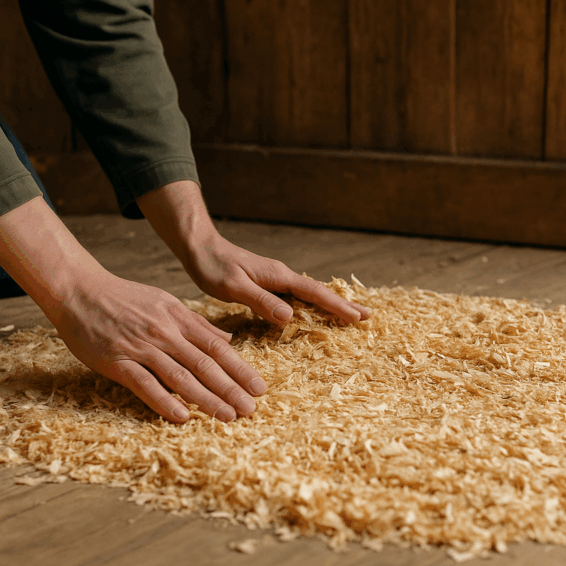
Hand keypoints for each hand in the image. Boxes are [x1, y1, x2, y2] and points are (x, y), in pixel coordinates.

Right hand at [53, 272, 264, 423]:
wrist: (79, 290)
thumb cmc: (123, 298)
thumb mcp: (166, 302)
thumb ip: (197, 324)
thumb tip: (228, 338)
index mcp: (179, 319)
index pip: (217, 348)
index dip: (240, 369)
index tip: (259, 387)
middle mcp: (165, 333)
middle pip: (205, 364)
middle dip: (231, 388)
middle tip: (251, 409)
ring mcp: (141, 348)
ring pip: (181, 377)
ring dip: (206, 399)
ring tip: (227, 416)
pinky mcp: (117, 362)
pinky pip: (145, 384)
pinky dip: (164, 401)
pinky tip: (183, 416)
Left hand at [137, 180, 371, 325]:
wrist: (198, 247)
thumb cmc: (212, 266)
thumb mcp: (234, 287)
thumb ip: (261, 301)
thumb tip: (291, 318)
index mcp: (278, 276)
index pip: (314, 293)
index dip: (336, 306)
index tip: (357, 317)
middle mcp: (281, 276)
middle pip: (318, 293)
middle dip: (342, 305)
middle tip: (367, 317)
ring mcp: (275, 280)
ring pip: (309, 295)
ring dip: (329, 306)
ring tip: (349, 316)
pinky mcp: (266, 284)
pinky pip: (295, 297)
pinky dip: (310, 306)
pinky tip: (312, 314)